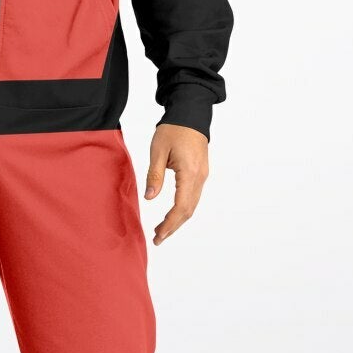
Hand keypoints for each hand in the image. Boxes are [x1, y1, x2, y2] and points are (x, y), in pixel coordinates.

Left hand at [142, 123, 208, 244]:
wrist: (191, 114)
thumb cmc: (173, 129)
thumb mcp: (158, 150)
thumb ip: (154, 175)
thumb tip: (150, 198)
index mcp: (189, 173)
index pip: (181, 206)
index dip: (170, 223)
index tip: (159, 235)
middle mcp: (200, 177)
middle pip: (188, 210)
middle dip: (173, 226)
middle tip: (158, 238)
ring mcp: (202, 175)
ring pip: (192, 205)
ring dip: (178, 219)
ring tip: (162, 229)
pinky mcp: (201, 173)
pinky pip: (193, 196)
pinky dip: (183, 209)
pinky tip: (172, 213)